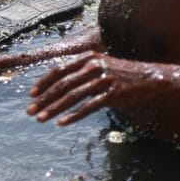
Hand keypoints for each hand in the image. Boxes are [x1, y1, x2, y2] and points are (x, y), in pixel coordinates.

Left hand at [27, 51, 154, 125]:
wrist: (149, 78)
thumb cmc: (121, 74)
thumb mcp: (100, 65)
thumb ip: (81, 72)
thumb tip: (59, 84)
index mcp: (87, 57)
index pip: (59, 70)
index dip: (43, 83)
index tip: (31, 95)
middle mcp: (93, 66)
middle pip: (62, 85)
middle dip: (44, 99)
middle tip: (30, 111)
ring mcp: (102, 80)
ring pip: (72, 97)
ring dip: (54, 109)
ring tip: (41, 119)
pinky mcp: (111, 94)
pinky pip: (88, 107)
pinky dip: (73, 116)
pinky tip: (62, 123)